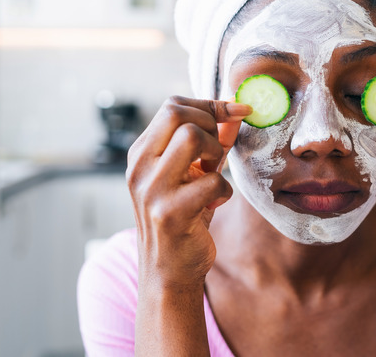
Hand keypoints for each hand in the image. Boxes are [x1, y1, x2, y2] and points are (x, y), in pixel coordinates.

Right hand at [126, 96, 251, 287]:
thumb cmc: (184, 217)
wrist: (168, 271)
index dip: (209, 105)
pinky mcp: (169, 213)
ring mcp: (151, 190)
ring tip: (213, 174)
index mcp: (141, 153)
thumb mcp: (193, 174)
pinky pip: (211, 181)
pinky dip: (223, 191)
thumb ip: (211, 142)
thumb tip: (236, 110)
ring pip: (191, 137)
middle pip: (177, 113)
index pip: (172, 106)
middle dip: (210, 124)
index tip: (235, 113)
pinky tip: (215, 205)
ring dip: (215, 152)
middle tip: (216, 153)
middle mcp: (139, 167)